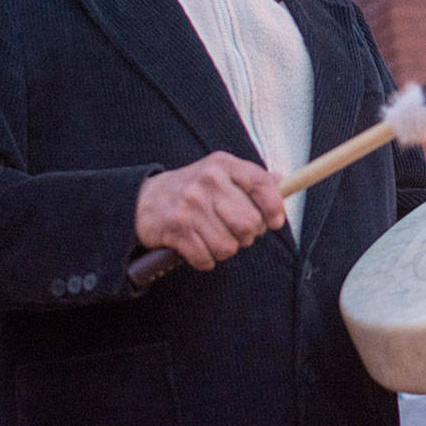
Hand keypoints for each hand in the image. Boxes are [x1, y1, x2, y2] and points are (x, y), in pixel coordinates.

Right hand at [134, 152, 284, 270]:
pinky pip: (207, 258)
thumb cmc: (191, 189)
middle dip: (247, 236)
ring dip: (225, 250)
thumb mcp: (220, 173)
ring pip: (229, 246)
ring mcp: (191, 205)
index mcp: (223, 165)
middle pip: (249, 223)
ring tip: (213, 238)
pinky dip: (206, 260)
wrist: (143, 200)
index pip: (261, 183)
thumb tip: (283, 180)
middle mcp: (207, 181)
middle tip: (236, 232)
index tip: (275, 222)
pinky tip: (198, 248)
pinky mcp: (176, 228)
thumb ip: (251, 179)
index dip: (274, 206)